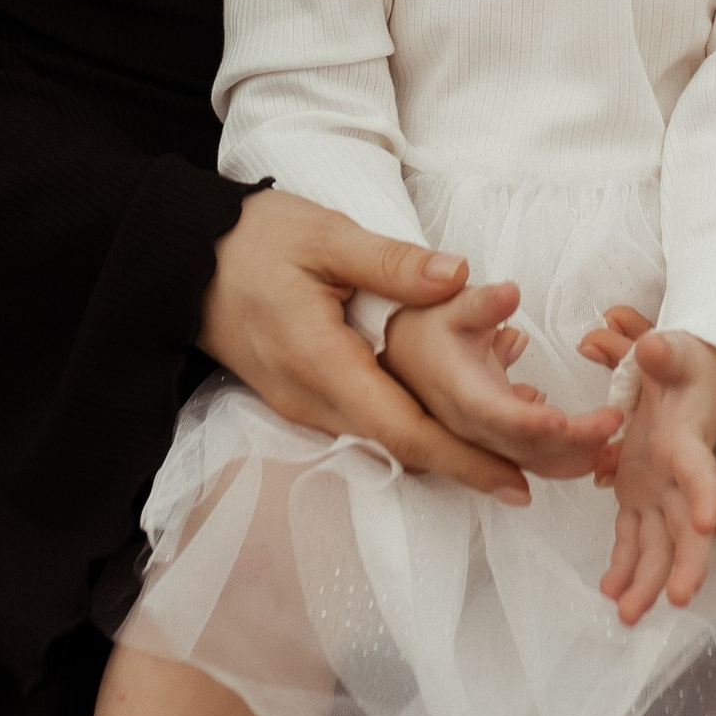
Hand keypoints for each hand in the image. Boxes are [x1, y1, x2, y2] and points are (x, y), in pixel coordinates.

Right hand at [197, 191, 528, 505]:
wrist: (180, 260)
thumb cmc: (252, 241)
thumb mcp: (324, 236)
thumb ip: (392, 262)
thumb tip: (460, 276)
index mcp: (320, 363)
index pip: (403, 430)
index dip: (465, 460)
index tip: (519, 479)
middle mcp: (310, 400)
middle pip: (400, 450)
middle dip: (467, 467)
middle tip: (535, 478)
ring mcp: (301, 404)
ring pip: (383, 443)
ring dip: (442, 453)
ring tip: (508, 456)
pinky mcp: (300, 396)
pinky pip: (364, 426)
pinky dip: (412, 432)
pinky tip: (449, 423)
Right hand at [386, 283, 622, 480]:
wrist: (401, 356)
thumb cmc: (426, 330)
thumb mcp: (449, 306)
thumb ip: (481, 302)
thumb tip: (510, 293)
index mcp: (458, 392)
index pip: (494, 415)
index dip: (526, 423)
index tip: (561, 421)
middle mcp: (469, 426)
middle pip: (520, 447)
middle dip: (569, 442)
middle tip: (612, 422)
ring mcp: (481, 439)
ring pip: (528, 460)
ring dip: (570, 456)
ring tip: (611, 444)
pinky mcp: (493, 442)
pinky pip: (530, 458)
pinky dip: (562, 456)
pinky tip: (593, 449)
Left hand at [601, 331, 715, 625]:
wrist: (699, 379)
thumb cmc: (691, 365)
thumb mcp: (680, 354)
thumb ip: (666, 354)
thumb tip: (653, 347)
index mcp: (690, 442)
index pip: (704, 471)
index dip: (709, 496)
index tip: (709, 524)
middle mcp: (681, 476)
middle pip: (690, 526)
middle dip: (685, 562)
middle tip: (678, 597)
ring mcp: (663, 491)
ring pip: (660, 544)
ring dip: (647, 579)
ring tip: (628, 615)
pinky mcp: (643, 495)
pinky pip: (635, 537)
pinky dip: (624, 565)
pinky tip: (611, 593)